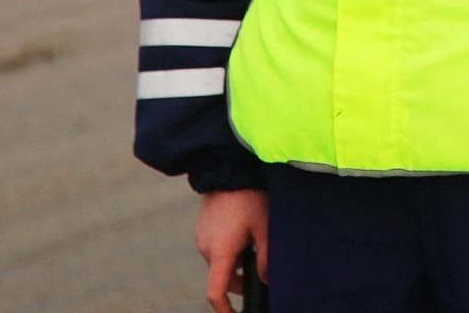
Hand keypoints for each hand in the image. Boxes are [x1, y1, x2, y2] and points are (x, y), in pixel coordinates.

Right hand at [195, 189, 267, 312]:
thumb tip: (266, 280)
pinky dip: (229, 248)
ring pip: (219, 261)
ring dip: (235, 261)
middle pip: (221, 277)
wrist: (228, 168)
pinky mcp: (203, 226)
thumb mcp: (264, 228)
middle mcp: (206, 248)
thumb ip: (266, 258)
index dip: (224, 310)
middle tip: (260, 272)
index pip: (215, 292)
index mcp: (220, 253)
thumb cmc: (249, 198)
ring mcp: (202, 236)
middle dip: (240, 281)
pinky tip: (244, 232)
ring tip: (255, 244)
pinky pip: (215, 246)